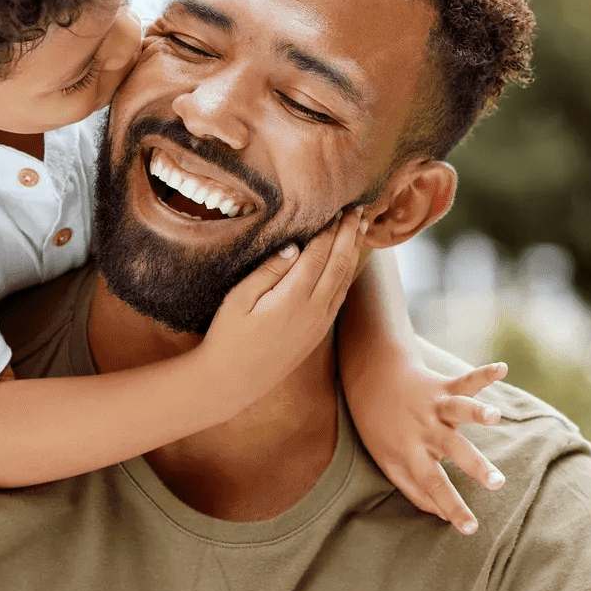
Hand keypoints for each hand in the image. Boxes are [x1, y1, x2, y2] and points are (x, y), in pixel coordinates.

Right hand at [199, 207, 367, 402]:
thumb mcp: (239, 299)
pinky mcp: (318, 333)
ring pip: (344, 280)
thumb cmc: (228, 337)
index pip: (319, 255)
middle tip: (359, 209)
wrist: (233, 382)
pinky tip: (348, 261)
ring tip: (361, 228)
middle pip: (339, 264)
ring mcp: (319, 324)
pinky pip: (340, 297)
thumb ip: (268, 271)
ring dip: (354, 252)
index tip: (338, 208)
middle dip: (350, 235)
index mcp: (293, 299)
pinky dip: (348, 273)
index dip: (330, 230)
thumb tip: (295, 247)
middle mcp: (314, 311)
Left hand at [349, 359, 509, 534]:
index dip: (452, 508)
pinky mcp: (443, 386)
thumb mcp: (388, 462)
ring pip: (459, 410)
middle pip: (453, 450)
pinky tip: (503, 369)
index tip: (472, 529)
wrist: (370, 378)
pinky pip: (465, 380)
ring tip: (495, 416)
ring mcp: (435, 406)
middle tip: (497, 482)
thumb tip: (443, 517)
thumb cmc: (381, 428)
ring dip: (478, 412)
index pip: (433, 486)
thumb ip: (415, 490)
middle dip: (476, 466)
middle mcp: (426, 430)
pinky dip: (485, 374)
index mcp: (412, 452)